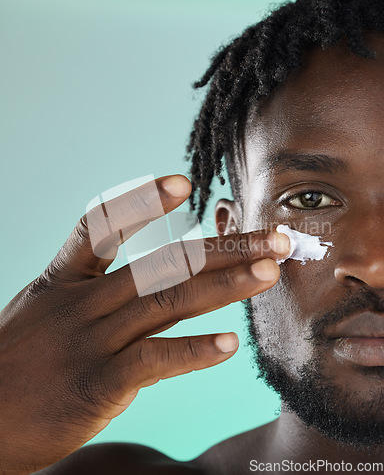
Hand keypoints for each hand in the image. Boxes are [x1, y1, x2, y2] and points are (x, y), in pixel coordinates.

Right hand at [0, 175, 289, 473]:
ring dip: (224, 285)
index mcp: (65, 280)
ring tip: (268, 271)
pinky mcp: (99, 384)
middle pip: (162, 263)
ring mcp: (92, 341)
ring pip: (168, 301)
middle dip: (222, 248)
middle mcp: (83, 303)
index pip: (102, 225)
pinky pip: (155, 360)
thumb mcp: (43, 313)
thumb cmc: (14, 365)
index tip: (183, 182)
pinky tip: (230, 343)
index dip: (142, 200)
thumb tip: (150, 301)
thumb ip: (94, 298)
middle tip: (271, 237)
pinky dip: (194, 351)